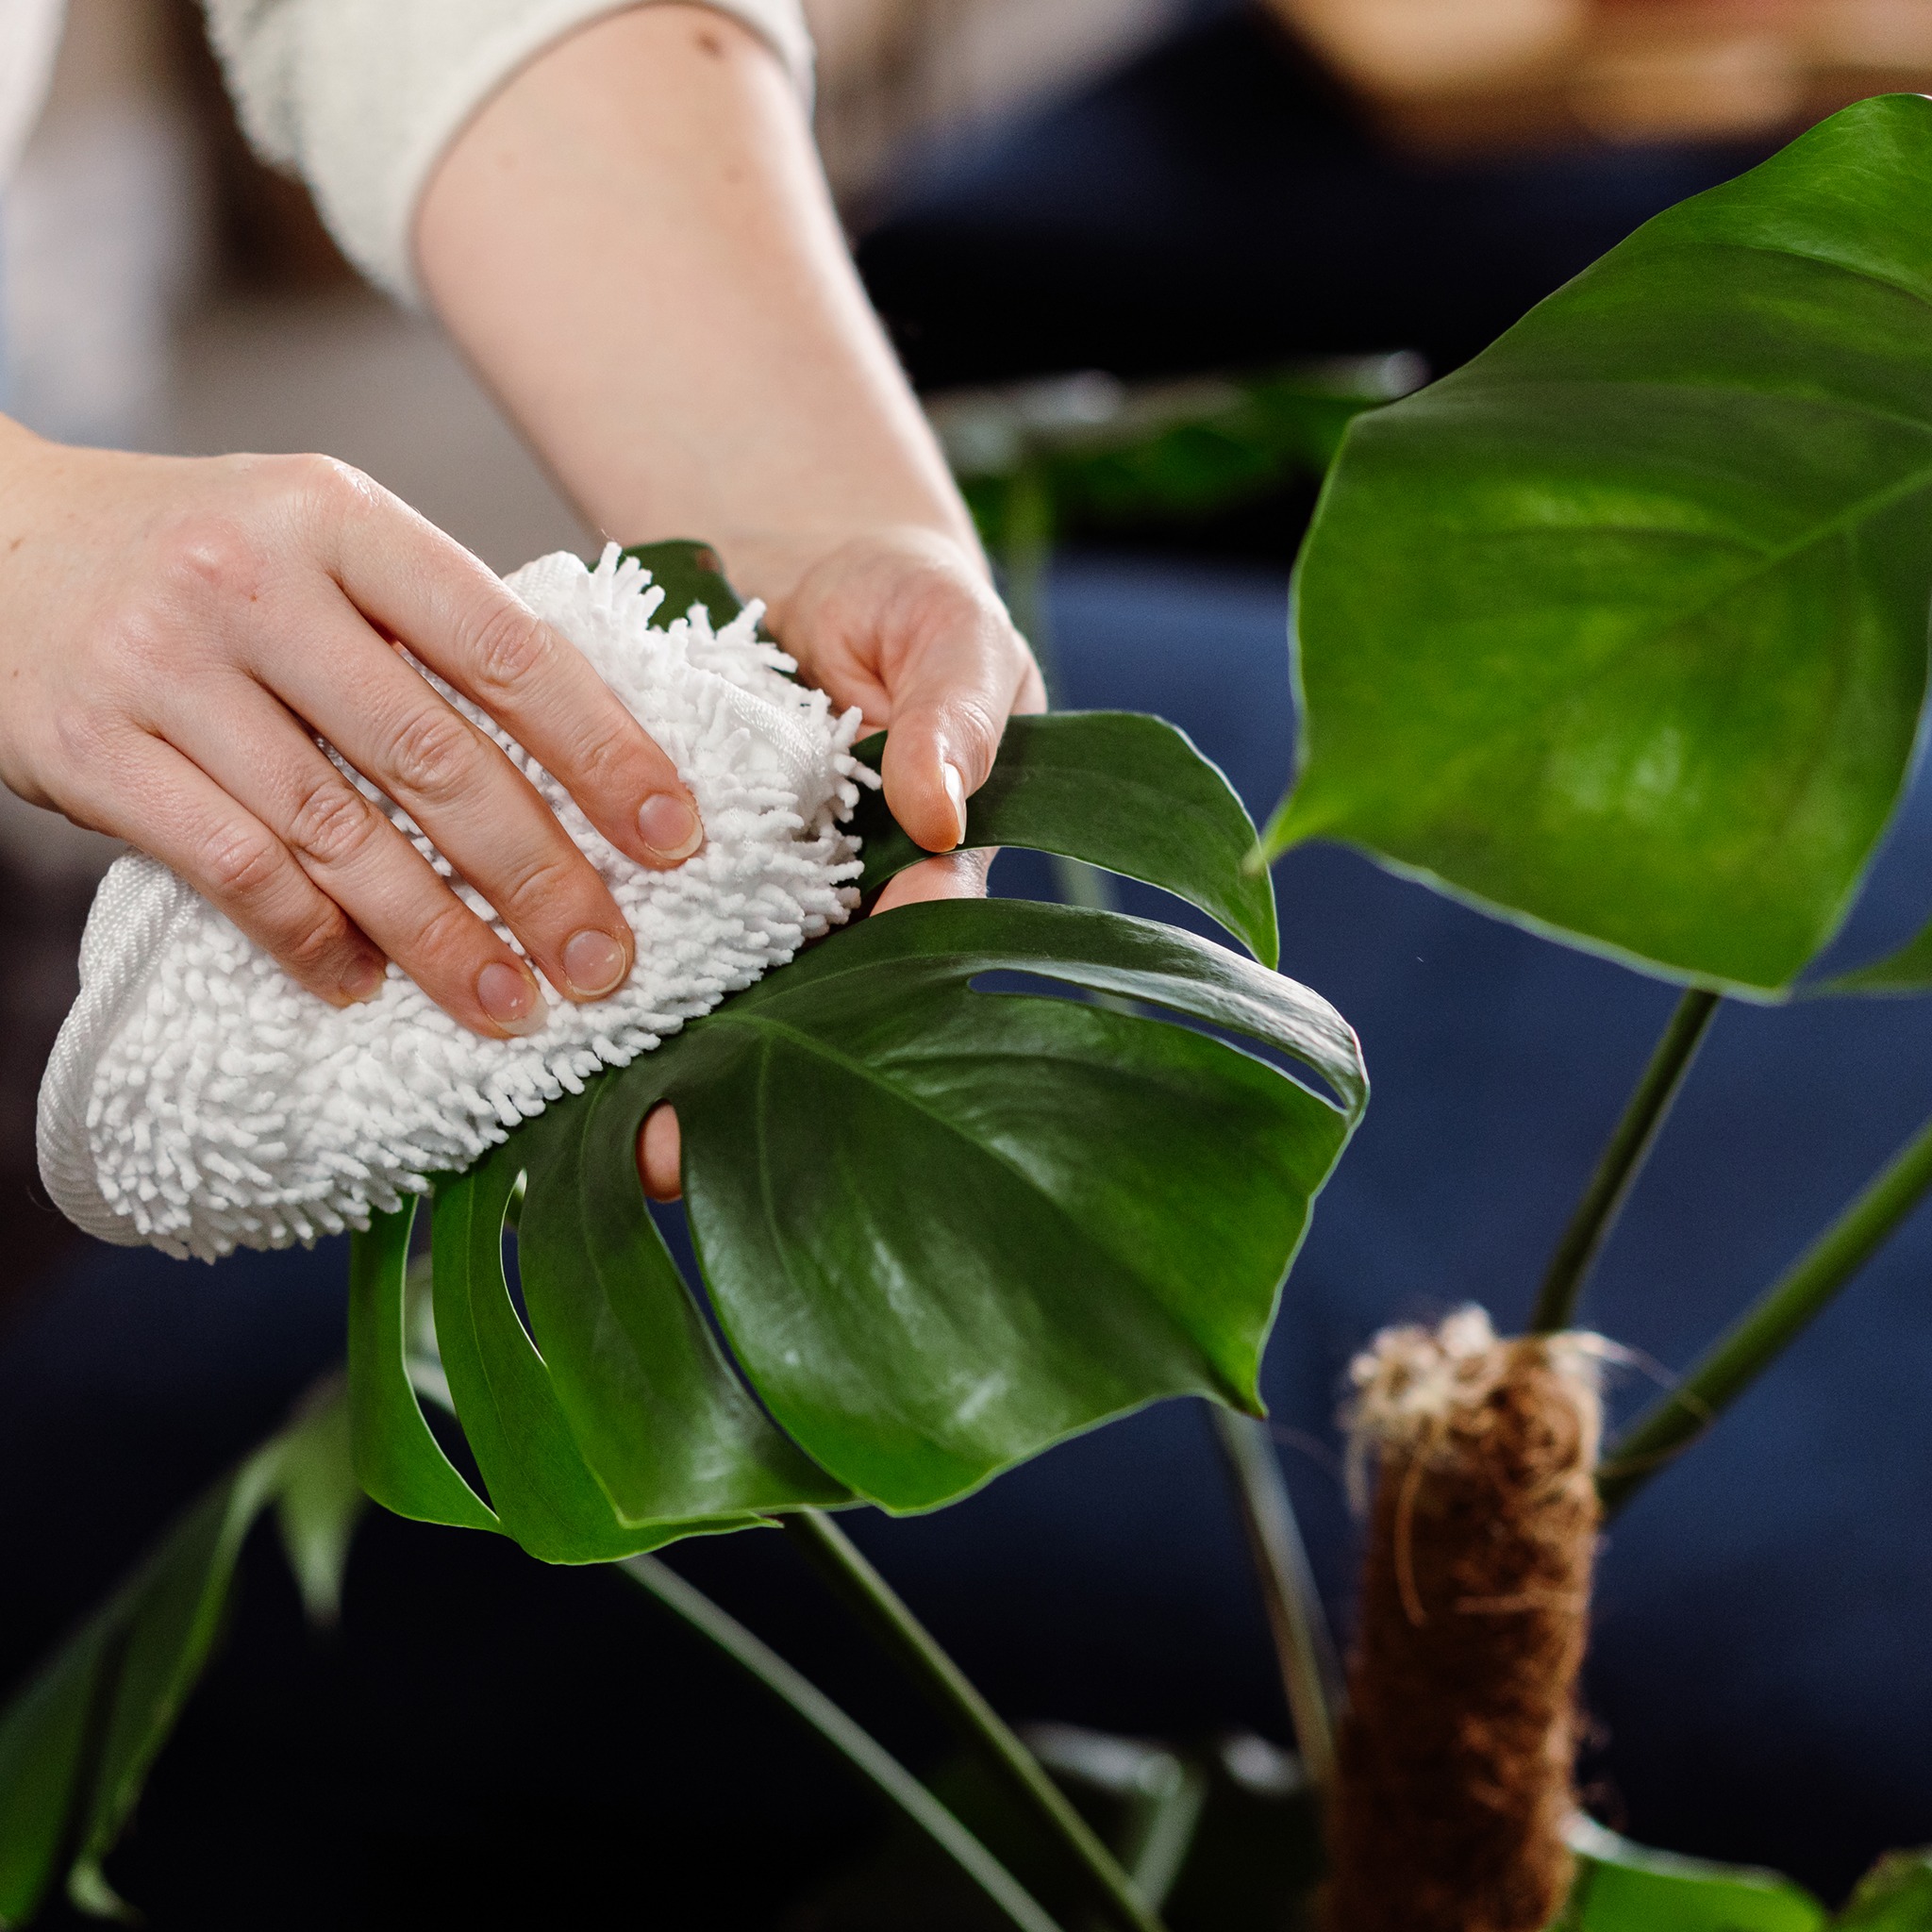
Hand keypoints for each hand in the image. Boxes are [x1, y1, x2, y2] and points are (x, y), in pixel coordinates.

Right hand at [0, 427, 704, 1037]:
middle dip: (539, 875)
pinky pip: (231, 868)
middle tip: (605, 960)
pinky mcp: (86, 743)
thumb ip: (431, 625)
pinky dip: (309, 938)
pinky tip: (363, 984)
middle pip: (435, 757)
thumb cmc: (202, 556)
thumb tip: (591, 754)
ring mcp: (163, 662)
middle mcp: (253, 579)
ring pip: (340, 830)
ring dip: (440, 936)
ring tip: (511, 1002)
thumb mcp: (320, 541)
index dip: (604, 753)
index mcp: (342, 518)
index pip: (508, 649)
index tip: (672, 838)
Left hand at [636, 526, 1042, 1197]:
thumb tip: (940, 812)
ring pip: (700, 988)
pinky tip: (522, 1016)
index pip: (907, 948)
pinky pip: (624, 912)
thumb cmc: (905, 602)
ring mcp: (738, 889)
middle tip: (669, 1148)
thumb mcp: (953, 639)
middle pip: (791, 1010)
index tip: (809, 1045)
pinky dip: (576, 955)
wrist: (796, 558)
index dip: (871, 1000)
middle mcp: (826, 902)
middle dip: (730, 1081)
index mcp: (916, 869)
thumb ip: (955, 716)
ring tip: (586, 1132)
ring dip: (643, 1057)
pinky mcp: (655, 856)